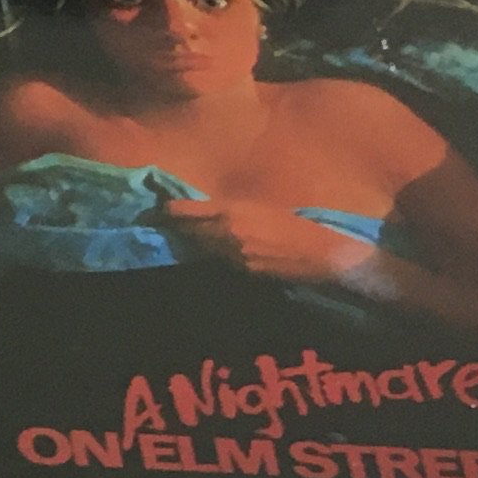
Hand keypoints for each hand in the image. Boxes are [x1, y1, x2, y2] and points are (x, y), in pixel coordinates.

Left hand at [159, 198, 375, 289]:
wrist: (317, 252)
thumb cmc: (295, 224)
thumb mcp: (262, 207)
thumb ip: (234, 210)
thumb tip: (211, 211)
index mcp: (233, 210)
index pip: (190, 211)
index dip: (172, 211)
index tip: (161, 209)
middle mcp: (227, 232)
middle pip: (190, 231)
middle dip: (178, 228)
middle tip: (163, 225)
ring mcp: (232, 254)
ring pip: (203, 247)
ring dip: (194, 242)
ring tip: (184, 237)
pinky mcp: (240, 270)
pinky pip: (219, 260)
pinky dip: (213, 254)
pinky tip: (212, 251)